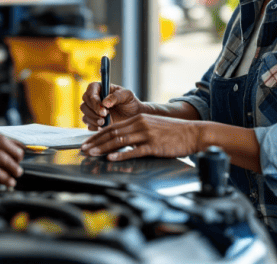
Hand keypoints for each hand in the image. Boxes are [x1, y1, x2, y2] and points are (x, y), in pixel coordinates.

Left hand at [80, 114, 199, 161]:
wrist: (194, 134)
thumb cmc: (174, 133)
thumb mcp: (153, 128)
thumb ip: (137, 132)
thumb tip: (122, 142)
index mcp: (138, 119)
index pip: (112, 127)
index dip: (97, 135)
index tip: (87, 143)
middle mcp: (140, 124)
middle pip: (112, 133)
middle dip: (95, 142)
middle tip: (83, 149)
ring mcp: (147, 134)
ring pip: (120, 140)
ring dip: (103, 148)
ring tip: (92, 154)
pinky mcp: (154, 145)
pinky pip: (134, 150)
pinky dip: (121, 154)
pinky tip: (111, 158)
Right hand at [81, 83, 143, 130]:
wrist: (134, 116)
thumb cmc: (131, 103)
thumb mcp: (127, 96)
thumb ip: (116, 96)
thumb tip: (104, 102)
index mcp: (100, 88)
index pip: (90, 91)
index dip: (94, 101)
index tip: (103, 110)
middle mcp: (94, 99)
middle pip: (84, 104)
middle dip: (93, 112)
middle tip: (104, 117)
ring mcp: (93, 111)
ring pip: (85, 115)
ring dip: (93, 120)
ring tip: (105, 123)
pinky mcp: (94, 122)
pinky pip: (88, 125)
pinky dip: (94, 127)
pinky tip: (104, 127)